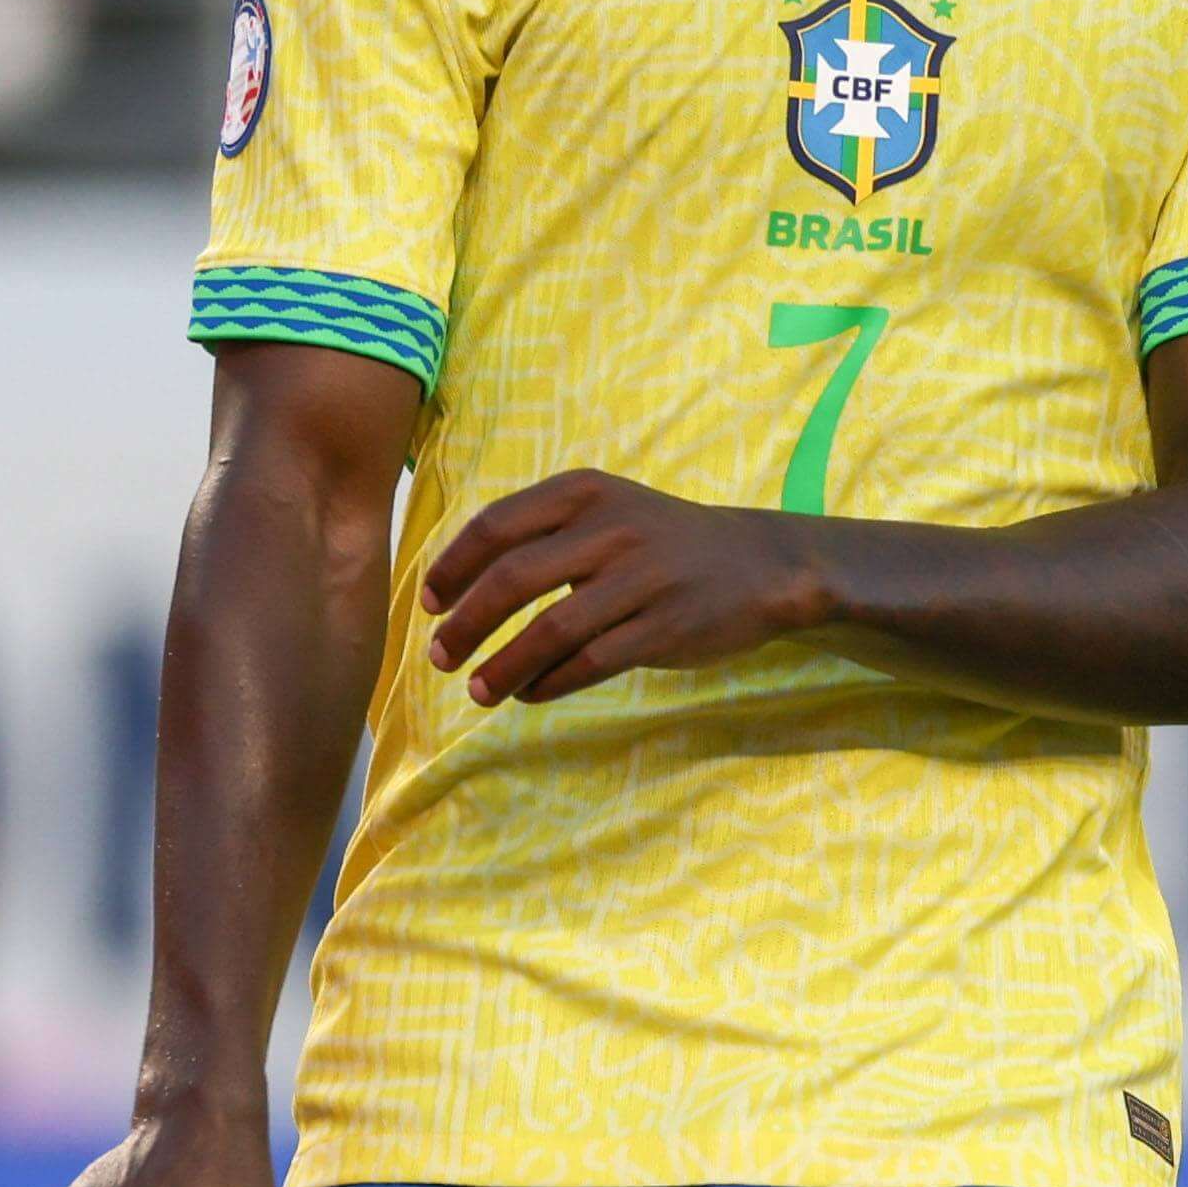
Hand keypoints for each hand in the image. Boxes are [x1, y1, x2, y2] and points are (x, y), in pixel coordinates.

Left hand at [421, 470, 830, 704]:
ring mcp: (639, 579)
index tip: (428, 605)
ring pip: (549, 631)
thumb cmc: (662, 541)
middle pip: (511, 580)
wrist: (759, 564)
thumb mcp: (606, 510)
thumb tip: (461, 586)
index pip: (495, 526)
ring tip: (476, 690)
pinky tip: (529, 694)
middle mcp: (609, 528)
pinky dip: (548, 683)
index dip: (452, 569)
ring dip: (502, 666)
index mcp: (584, 492)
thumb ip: (543, 533)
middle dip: (465, 625)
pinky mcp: (664, 628)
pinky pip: (590, 663)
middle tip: (439, 656)